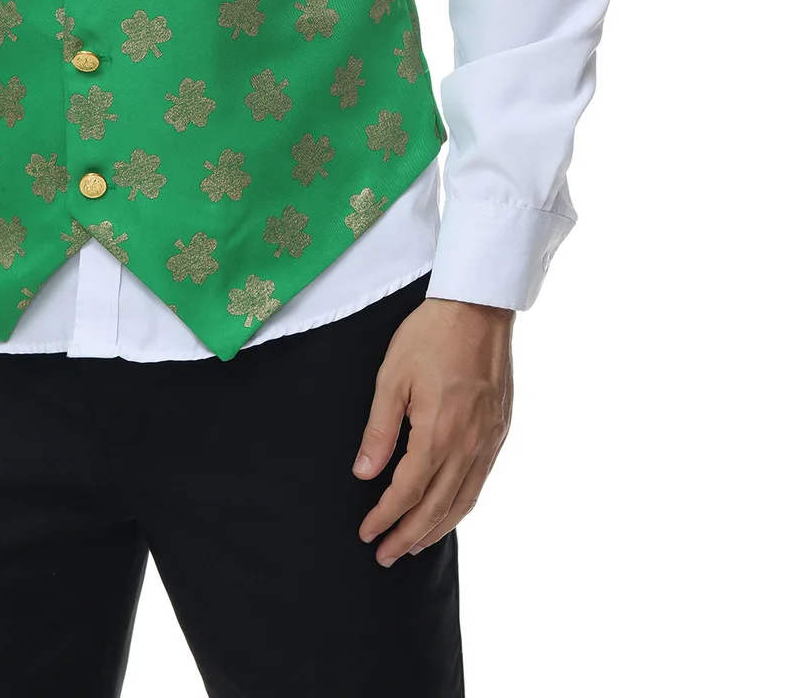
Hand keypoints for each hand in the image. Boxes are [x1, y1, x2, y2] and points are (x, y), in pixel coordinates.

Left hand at [352, 294, 513, 565]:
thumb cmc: (430, 336)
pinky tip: (447, 513)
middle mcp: (469, 444)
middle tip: (384, 555)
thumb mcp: (392, 377)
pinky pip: (480, 483)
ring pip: (462, 501)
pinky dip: (461, 506)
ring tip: (412, 546)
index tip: (366, 533)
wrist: (478, 307)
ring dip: (435, 529)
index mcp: (439, 431)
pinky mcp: (500, 432)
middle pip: (436, 506)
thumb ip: (379, 431)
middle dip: (407, 535)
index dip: (386, 516)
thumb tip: (363, 474)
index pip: (409, 491)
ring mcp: (489, 441)